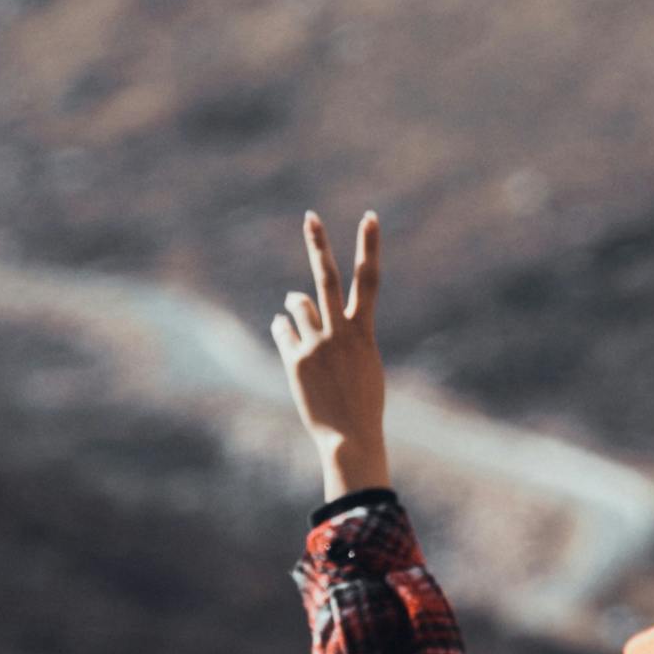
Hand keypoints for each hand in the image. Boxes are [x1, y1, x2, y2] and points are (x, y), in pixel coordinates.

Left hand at [272, 206, 390, 496]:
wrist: (350, 438)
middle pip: (327, 277)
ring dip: (295, 304)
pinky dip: (284, 329)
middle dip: (319, 244)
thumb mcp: (364, 363)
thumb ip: (343, 333)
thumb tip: (302, 307)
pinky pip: (283, 330)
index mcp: (365, 331)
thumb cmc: (363, 402)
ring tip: (296, 310)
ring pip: (297, 304)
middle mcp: (339, 331)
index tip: (370, 216)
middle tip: (310, 216)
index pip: (370, 279)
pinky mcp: (294, 361)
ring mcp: (315, 344)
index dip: (370, 245)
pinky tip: (287, 335)